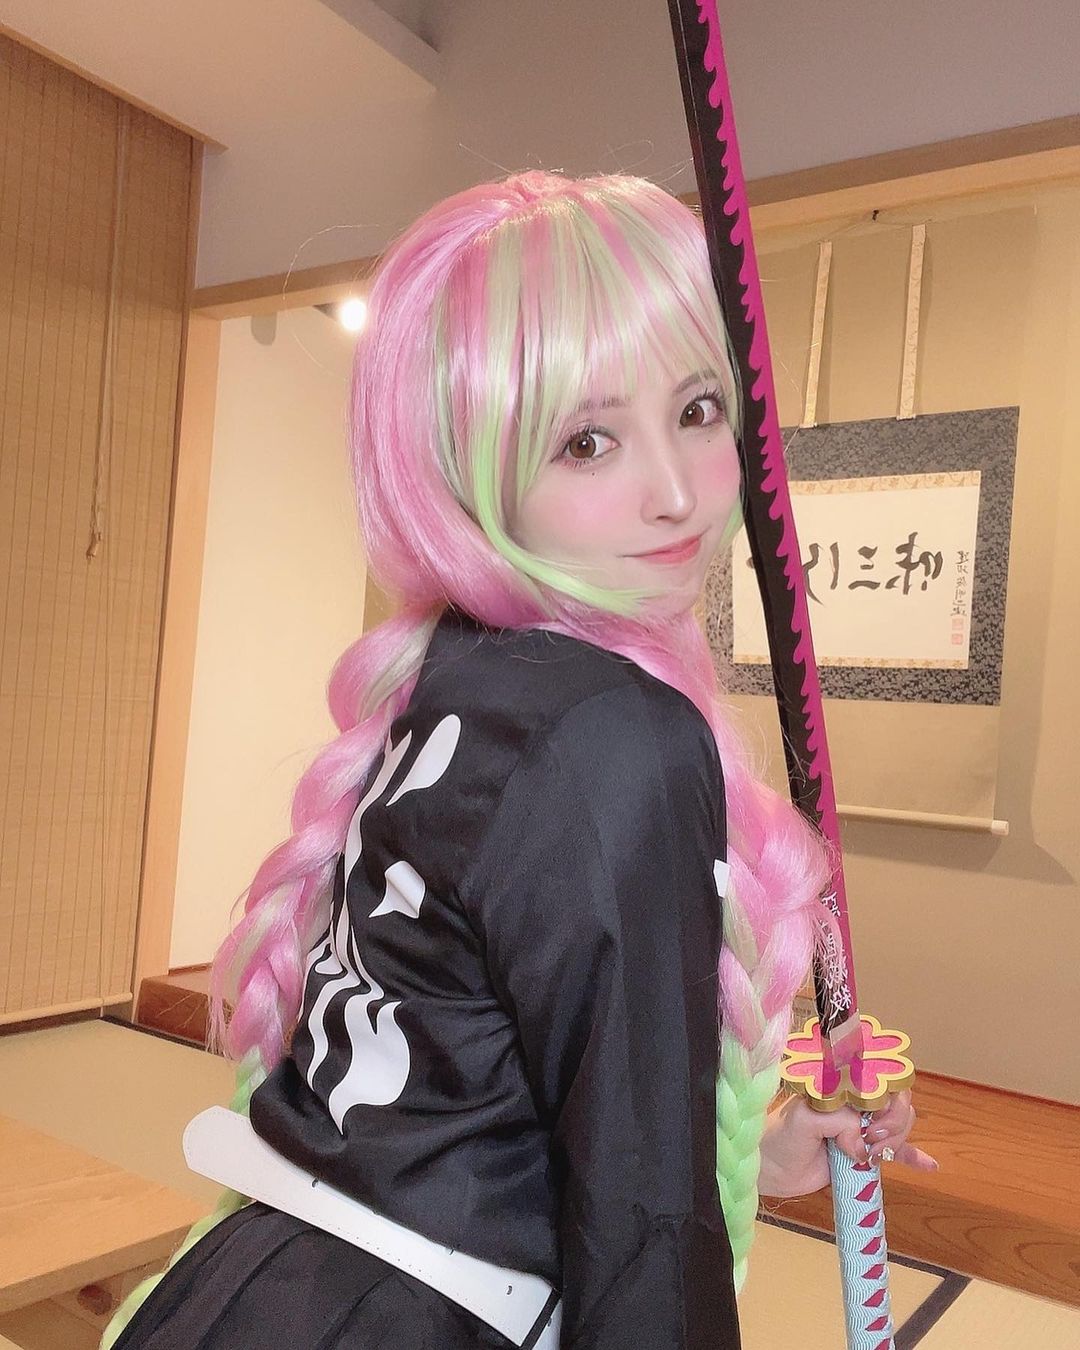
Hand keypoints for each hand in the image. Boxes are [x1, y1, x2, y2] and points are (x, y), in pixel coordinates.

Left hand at [759, 1090, 937, 1198]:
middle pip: (896, 1101)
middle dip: (893, 1122)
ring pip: (899, 1125)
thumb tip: (863, 1142)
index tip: (874, 1121)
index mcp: (841, 1084)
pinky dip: (914, 1156)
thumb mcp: (805, 1119)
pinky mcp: (865, 1152)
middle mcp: (855, 1102)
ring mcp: (862, 1128)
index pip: (880, 1076)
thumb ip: (839, 1122)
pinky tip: (929, 1166)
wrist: (770, 1169)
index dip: (887, 1096)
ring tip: (874, 1155)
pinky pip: (897, 1152)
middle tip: (872, 1142)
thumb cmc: (781, 1135)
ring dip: (897, 1140)